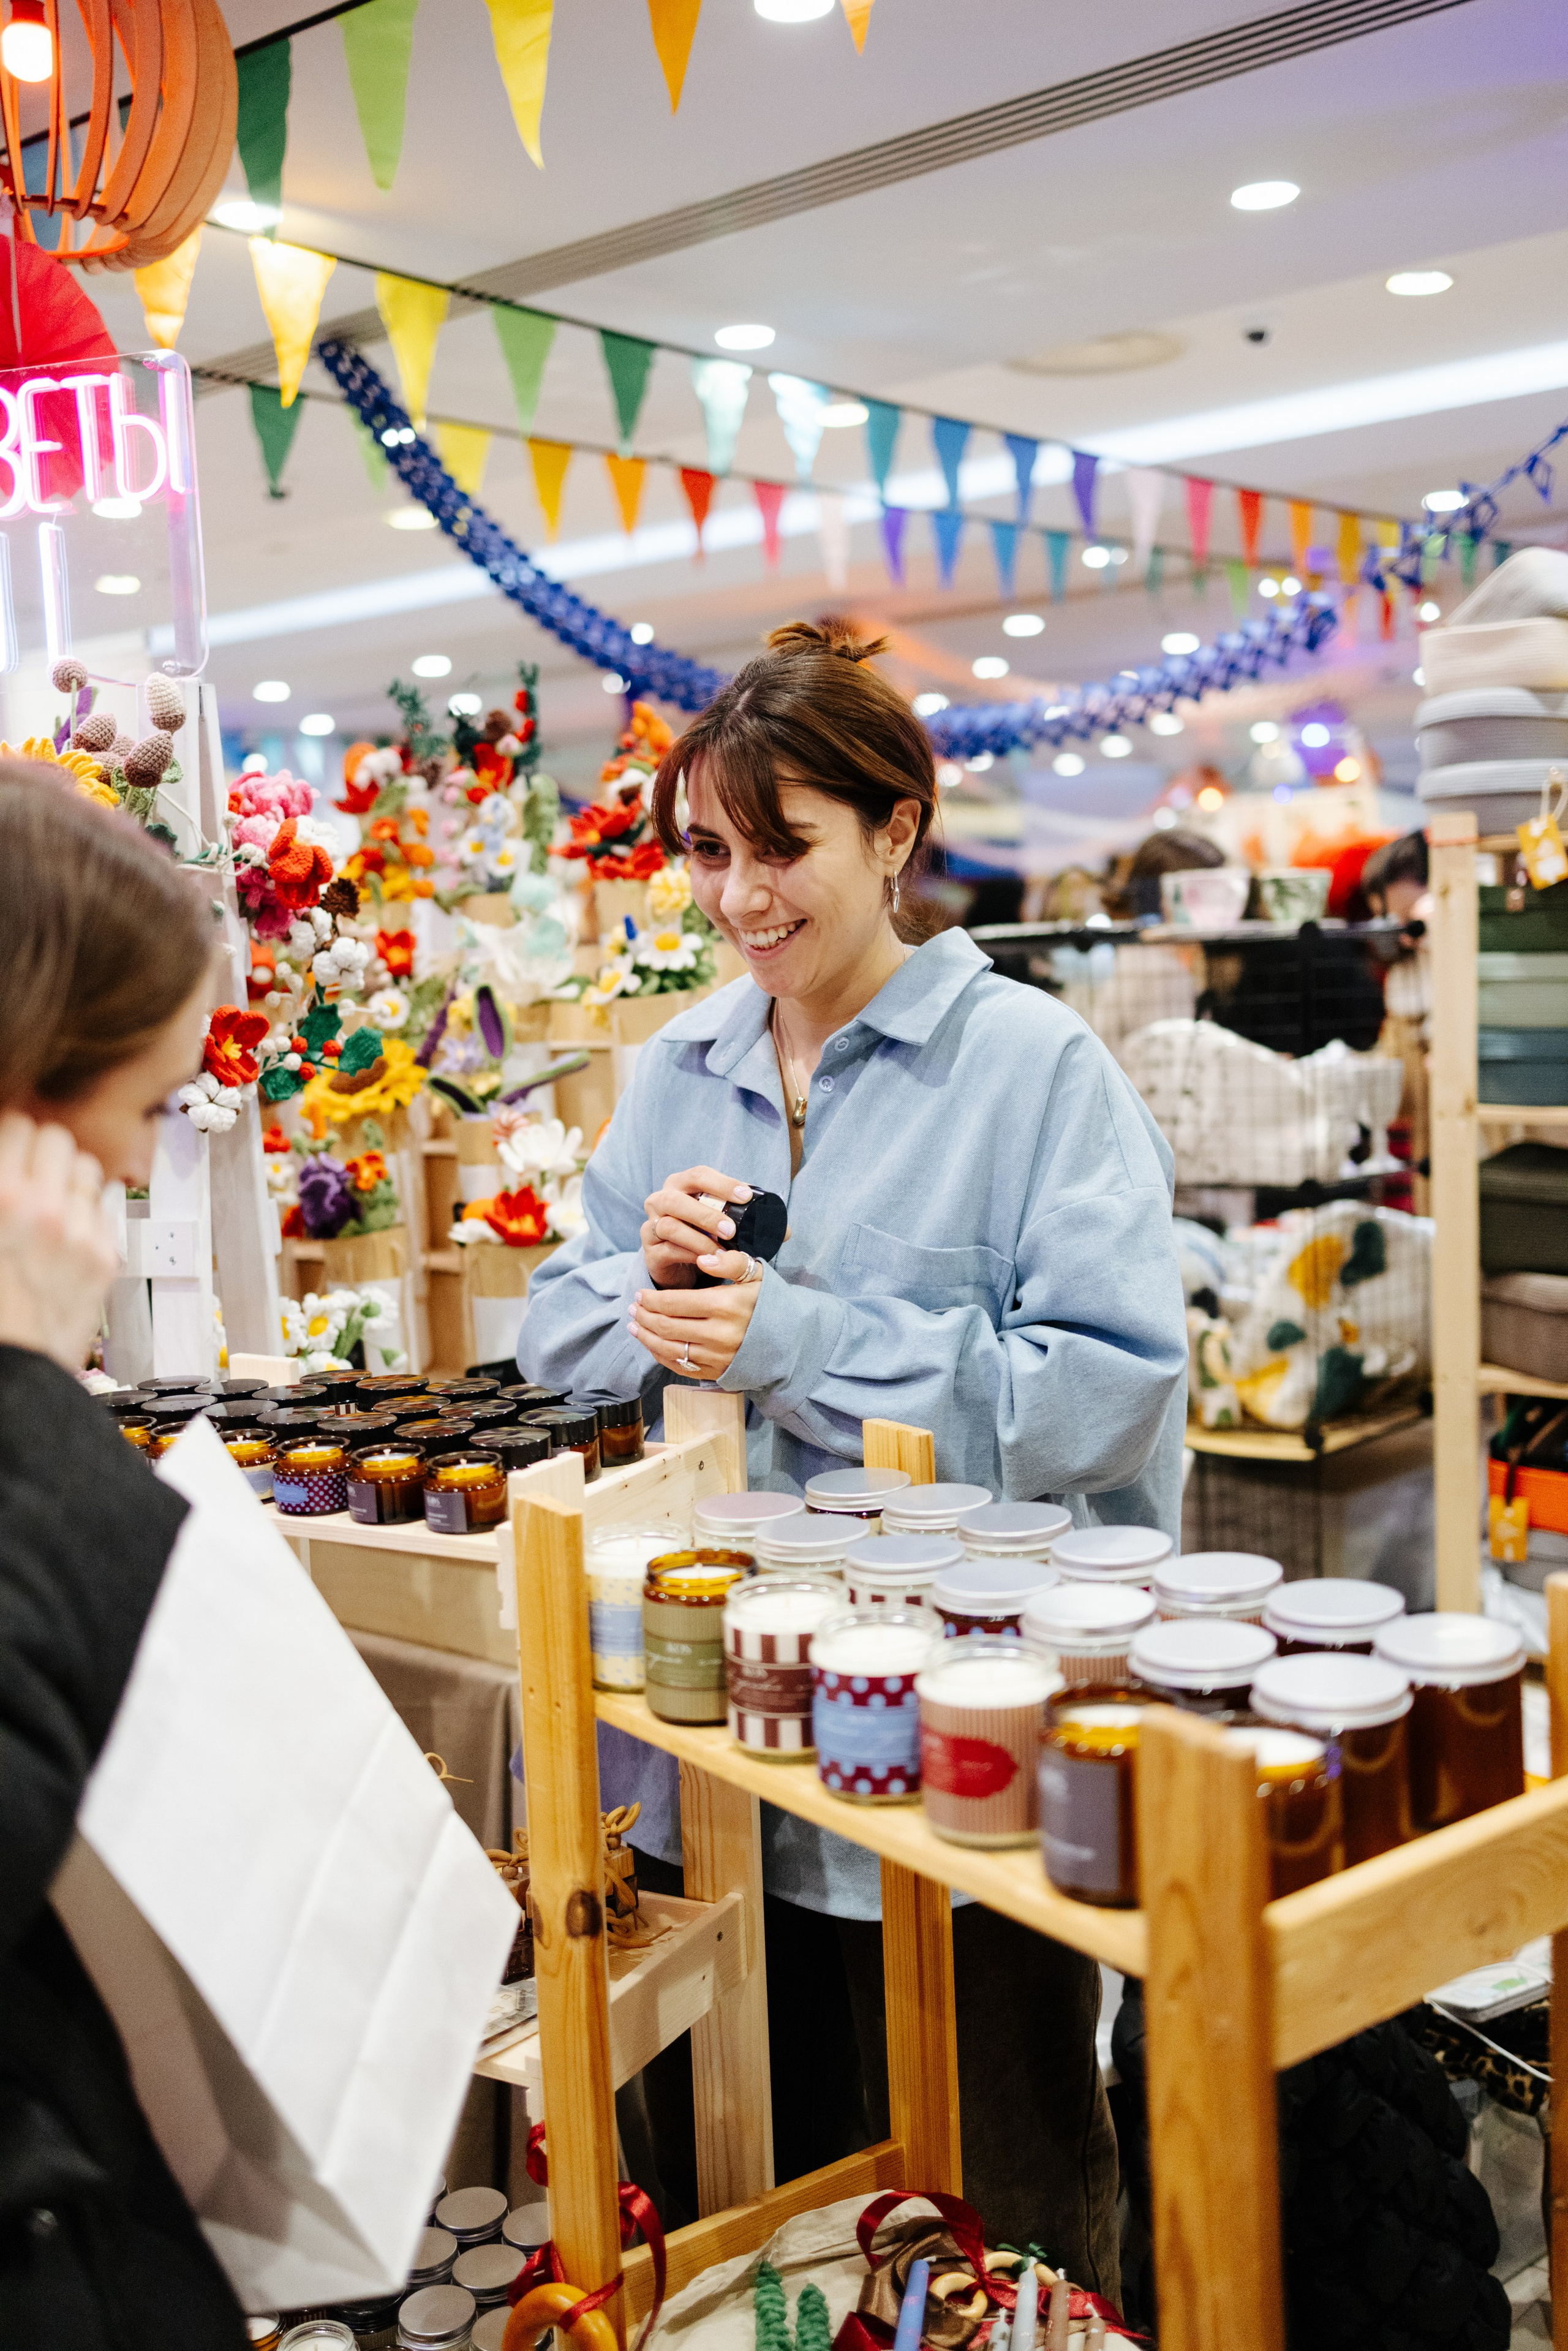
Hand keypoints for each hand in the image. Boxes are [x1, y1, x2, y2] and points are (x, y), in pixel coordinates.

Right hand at [0, 1114, 118, 1370]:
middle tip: (26, 1169)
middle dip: (39, 1150)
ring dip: (66, 1176)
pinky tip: (66, 1231)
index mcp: (1, 1197)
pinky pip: (102, 1210)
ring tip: (48, 1198)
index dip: (9, 1138)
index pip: (18, 1126)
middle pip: (56, 1138)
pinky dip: (86, 1212)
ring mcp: (81, 1233)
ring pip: (87, 1168)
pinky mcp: (105, 1259)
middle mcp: (45, 1208)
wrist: (9, 1372)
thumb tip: (6, 1165)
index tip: (6, 1148)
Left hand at [629, 1267, 763, 1381]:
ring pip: (668, 1348)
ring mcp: (716, 1356)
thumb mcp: (757, 1275)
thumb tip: (703, 1259)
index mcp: (725, 1305)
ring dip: (646, 1337)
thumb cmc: (769, 1303)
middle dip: (643, 1316)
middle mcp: (718, 1334)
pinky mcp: (716, 1372)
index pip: (674, 1302)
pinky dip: (660, 1356)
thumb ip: (731, 1263)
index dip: (651, 1299)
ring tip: (634, 1326)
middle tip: (632, 1308)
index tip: (639, 1293)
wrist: (791, 1341)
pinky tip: (652, 1345)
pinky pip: (680, 1366)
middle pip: (666, 1325)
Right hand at [640, 1166, 753, 1289]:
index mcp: (681, 1185)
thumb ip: (751, 1222)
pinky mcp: (650, 1252)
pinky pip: (667, 1250)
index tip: (746, 1196)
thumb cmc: (703, 1234)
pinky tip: (708, 1261)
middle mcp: (661, 1201)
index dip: (722, 1184)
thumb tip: (786, 1232)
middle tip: (730, 1230)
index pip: (699, 1175)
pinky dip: (690, 1255)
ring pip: (669, 1226)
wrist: (679, 1265)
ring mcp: (651, 1226)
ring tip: (721, 1250)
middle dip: (705, 1214)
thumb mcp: (724, 1222)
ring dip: (699, 1239)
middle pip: (676, 1200)